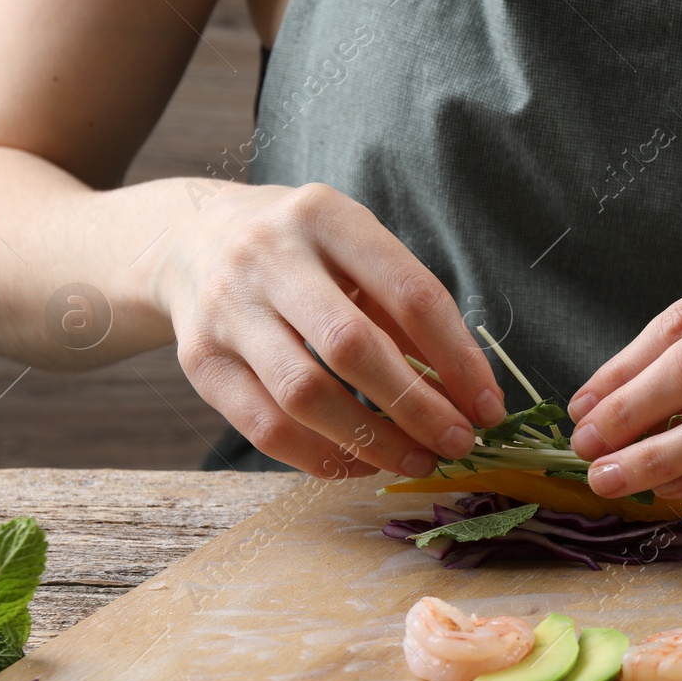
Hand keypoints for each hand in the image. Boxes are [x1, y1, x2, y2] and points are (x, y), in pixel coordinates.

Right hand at [155, 183, 505, 477]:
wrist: (192, 239)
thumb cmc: (306, 256)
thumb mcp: (358, 255)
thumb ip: (411, 318)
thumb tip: (472, 400)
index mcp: (327, 217)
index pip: (410, 293)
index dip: (458, 358)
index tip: (489, 407)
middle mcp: (269, 256)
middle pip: (352, 347)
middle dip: (417, 407)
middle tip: (460, 443)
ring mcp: (226, 309)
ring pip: (303, 395)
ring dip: (373, 441)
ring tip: (417, 460)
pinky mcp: (200, 360)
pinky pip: (265, 427)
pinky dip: (321, 457)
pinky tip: (361, 463)